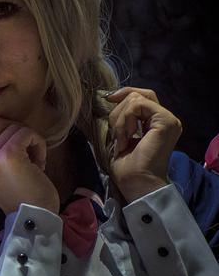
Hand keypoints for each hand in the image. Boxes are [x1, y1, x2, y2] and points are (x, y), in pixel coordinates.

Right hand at [0, 96, 58, 214]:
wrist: (33, 218)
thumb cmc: (19, 194)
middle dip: (15, 134)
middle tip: (23, 158)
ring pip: (12, 126)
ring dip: (29, 140)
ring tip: (32, 163)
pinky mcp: (7, 155)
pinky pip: (26, 133)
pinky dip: (37, 143)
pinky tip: (38, 162)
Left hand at [106, 87, 180, 202]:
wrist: (136, 182)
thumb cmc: (127, 165)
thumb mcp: (121, 134)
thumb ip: (123, 116)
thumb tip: (111, 97)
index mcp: (157, 122)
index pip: (141, 96)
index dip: (124, 93)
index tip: (108, 99)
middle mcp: (166, 119)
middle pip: (138, 95)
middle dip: (118, 110)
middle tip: (117, 134)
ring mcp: (168, 119)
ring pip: (135, 99)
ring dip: (120, 120)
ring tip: (122, 140)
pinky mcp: (166, 121)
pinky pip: (138, 106)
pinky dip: (125, 120)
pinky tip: (126, 138)